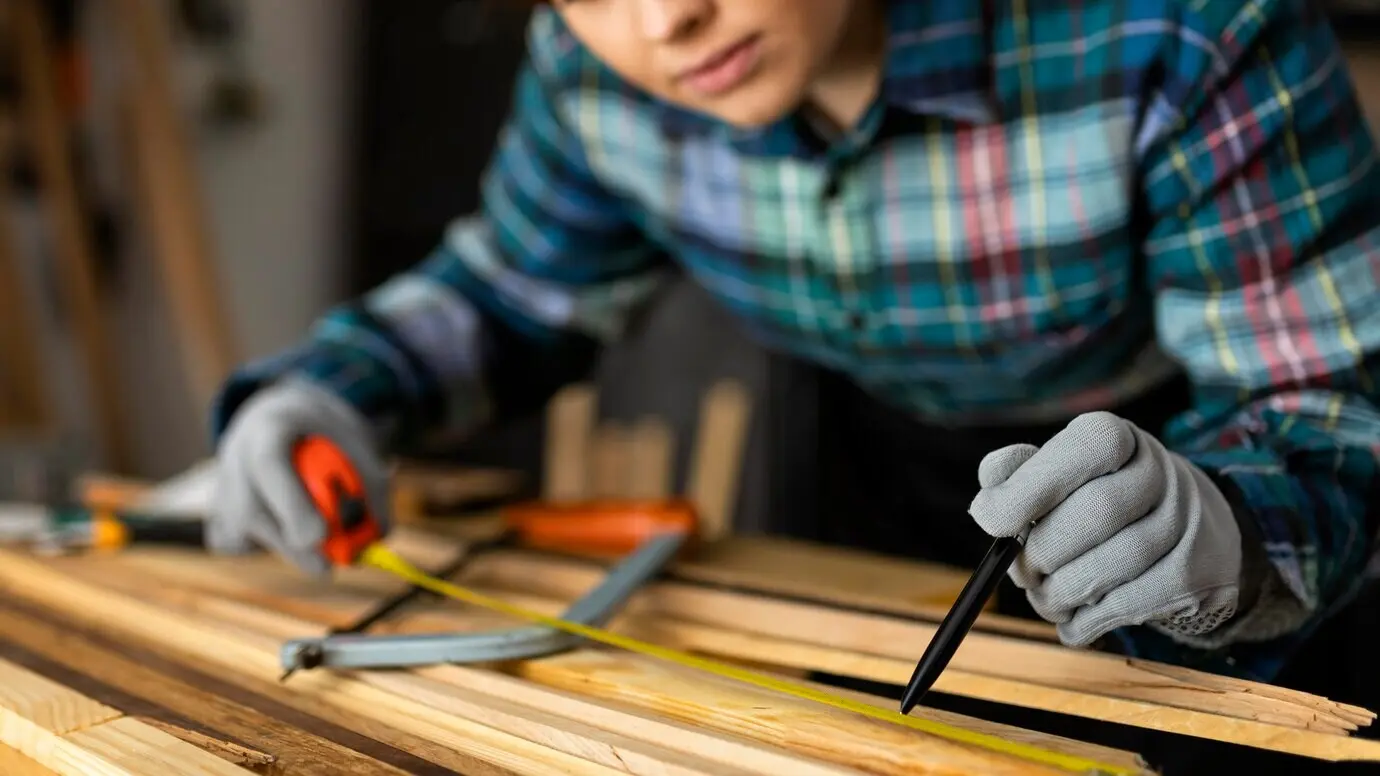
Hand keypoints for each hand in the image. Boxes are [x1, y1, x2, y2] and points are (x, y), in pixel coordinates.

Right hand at [210, 377, 391, 574]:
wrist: (282, 417)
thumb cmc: (324, 432)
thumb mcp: (357, 443)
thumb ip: (372, 485)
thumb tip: (378, 535)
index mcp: (270, 426)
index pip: (269, 463)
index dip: (292, 504)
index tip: (319, 538)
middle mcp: (236, 454)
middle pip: (250, 511)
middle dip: (290, 546)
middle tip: (326, 568)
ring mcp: (221, 482)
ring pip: (239, 533)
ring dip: (281, 544)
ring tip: (308, 522)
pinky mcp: (217, 508)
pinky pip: (231, 543)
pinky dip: (261, 546)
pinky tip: (281, 523)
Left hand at [968, 412, 1242, 646]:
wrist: (1186, 524)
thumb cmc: (1095, 495)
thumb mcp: (1056, 471)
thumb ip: (1015, 476)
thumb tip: (988, 504)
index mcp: (1114, 437)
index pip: (1077, 453)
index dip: (1027, 490)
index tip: (990, 520)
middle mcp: (1159, 472)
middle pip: (1096, 512)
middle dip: (1043, 552)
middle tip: (1022, 573)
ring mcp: (1185, 523)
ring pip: (1113, 564)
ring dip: (1060, 593)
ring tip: (1043, 597)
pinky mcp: (1196, 574)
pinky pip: (1130, 605)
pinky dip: (1087, 619)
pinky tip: (1072, 616)